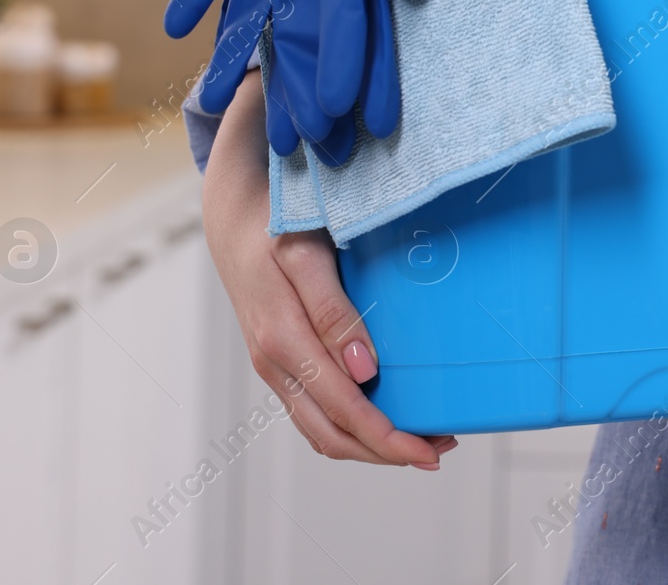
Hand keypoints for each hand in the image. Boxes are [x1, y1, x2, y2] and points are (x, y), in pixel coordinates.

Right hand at [201, 71, 454, 467]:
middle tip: (437, 450)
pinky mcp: (278, 361)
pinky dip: (349, 425)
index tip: (429, 448)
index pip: (343, 411)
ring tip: (420, 438)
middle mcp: (274, 364)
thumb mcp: (305, 255)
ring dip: (369, 444)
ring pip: (321, 429)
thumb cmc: (273, 225)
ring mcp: (273, 366)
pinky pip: (312, 409)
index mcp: (282, 341)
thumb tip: (366, 371)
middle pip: (332, 435)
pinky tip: (380, 413)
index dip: (387, 438)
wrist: (230, 215)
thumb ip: (333, 312)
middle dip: (385, 451)